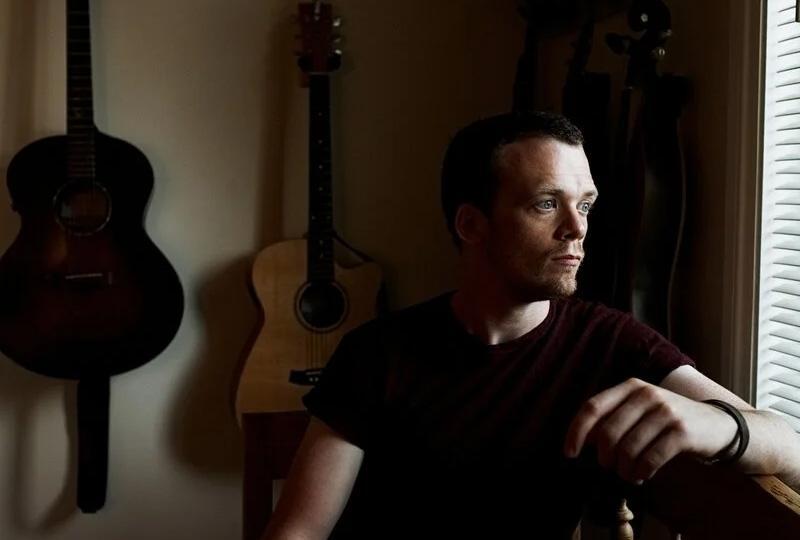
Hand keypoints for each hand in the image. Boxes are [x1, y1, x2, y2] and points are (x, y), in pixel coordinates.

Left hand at [563, 378, 736, 483]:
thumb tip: (584, 439)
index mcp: (630, 387)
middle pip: (608, 433)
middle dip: (605, 458)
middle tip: (611, 467)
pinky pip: (649, 459)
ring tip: (629, 473)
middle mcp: (646, 394)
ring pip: (627, 449)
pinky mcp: (681, 432)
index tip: (570, 453)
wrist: (719, 426)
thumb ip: (613, 418)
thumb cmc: (670, 422)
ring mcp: (665, 411)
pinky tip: (643, 474)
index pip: (592, 407)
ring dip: (624, 469)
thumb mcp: (640, 411)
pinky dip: (641, 472)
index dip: (576, 431)